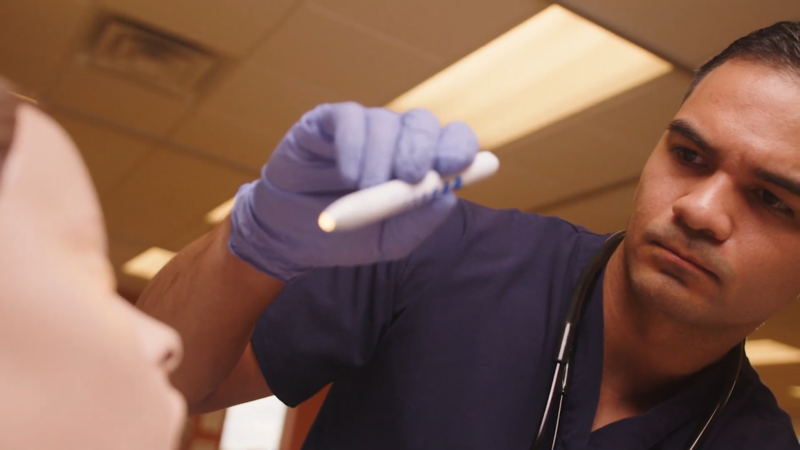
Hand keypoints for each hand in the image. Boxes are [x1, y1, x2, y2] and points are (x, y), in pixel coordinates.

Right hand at [228, 102, 478, 281]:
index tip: (454, 166)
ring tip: (365, 189)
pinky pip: (349, 118)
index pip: (452, 141)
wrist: (290, 236)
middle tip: (412, 176)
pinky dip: (353, 146)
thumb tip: (449, 196)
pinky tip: (348, 175)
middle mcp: (395, 141)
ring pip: (385, 121)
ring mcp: (362, 129)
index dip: (458, 147)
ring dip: (381, 157)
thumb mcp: (389, 241)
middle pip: (423, 123)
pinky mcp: (327, 122)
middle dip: (422, 148)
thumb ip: (419, 222)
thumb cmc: (346, 237)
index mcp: (419, 166)